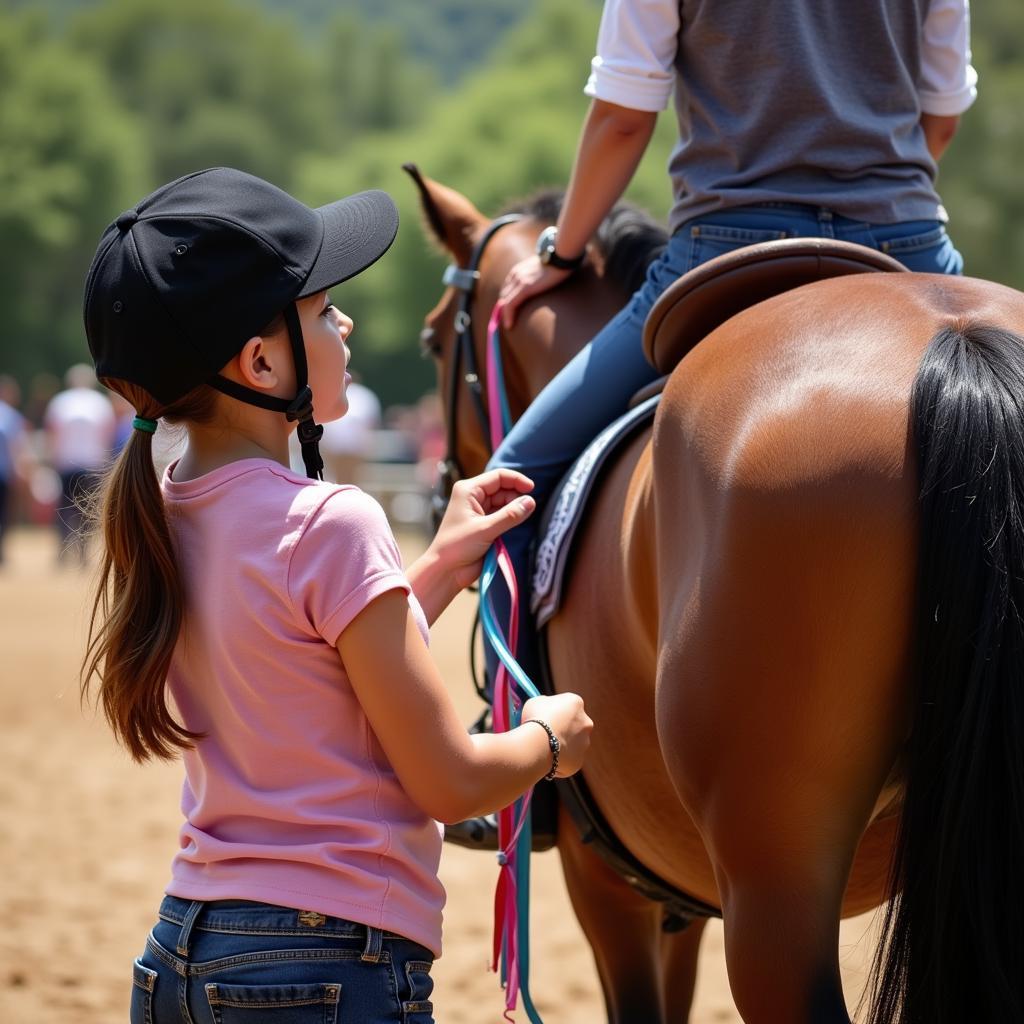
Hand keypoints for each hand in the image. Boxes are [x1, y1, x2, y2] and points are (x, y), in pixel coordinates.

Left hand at [430, 469, 535, 589]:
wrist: (447, 571)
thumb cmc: (457, 546)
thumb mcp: (485, 529)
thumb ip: (509, 515)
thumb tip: (531, 502)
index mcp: (468, 490)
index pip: (498, 477)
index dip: (516, 480)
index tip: (532, 488)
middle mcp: (474, 497)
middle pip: (503, 488)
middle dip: (516, 496)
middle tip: (528, 508)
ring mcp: (479, 511)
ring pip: (504, 502)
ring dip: (514, 508)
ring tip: (521, 518)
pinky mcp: (485, 524)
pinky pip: (503, 515)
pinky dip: (511, 518)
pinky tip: (516, 523)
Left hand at [499, 254, 572, 329]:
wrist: (561, 255)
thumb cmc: (557, 262)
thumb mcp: (542, 268)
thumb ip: (536, 276)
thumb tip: (542, 283)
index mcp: (518, 270)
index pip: (506, 289)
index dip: (505, 301)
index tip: (508, 312)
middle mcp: (515, 274)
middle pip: (503, 296)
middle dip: (503, 310)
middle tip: (508, 322)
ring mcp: (519, 280)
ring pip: (504, 302)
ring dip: (505, 315)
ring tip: (509, 325)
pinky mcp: (524, 287)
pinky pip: (510, 304)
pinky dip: (508, 316)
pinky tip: (510, 325)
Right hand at [521, 693, 592, 778]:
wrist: (538, 744)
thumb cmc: (536, 719)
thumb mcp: (535, 702)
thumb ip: (545, 703)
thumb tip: (544, 707)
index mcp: (576, 703)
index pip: (568, 706)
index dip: (556, 712)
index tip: (545, 717)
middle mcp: (586, 722)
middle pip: (575, 725)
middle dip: (564, 729)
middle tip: (547, 734)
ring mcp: (584, 743)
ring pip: (573, 744)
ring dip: (563, 745)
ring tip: (544, 748)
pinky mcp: (579, 761)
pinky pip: (568, 760)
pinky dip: (559, 760)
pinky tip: (546, 759)